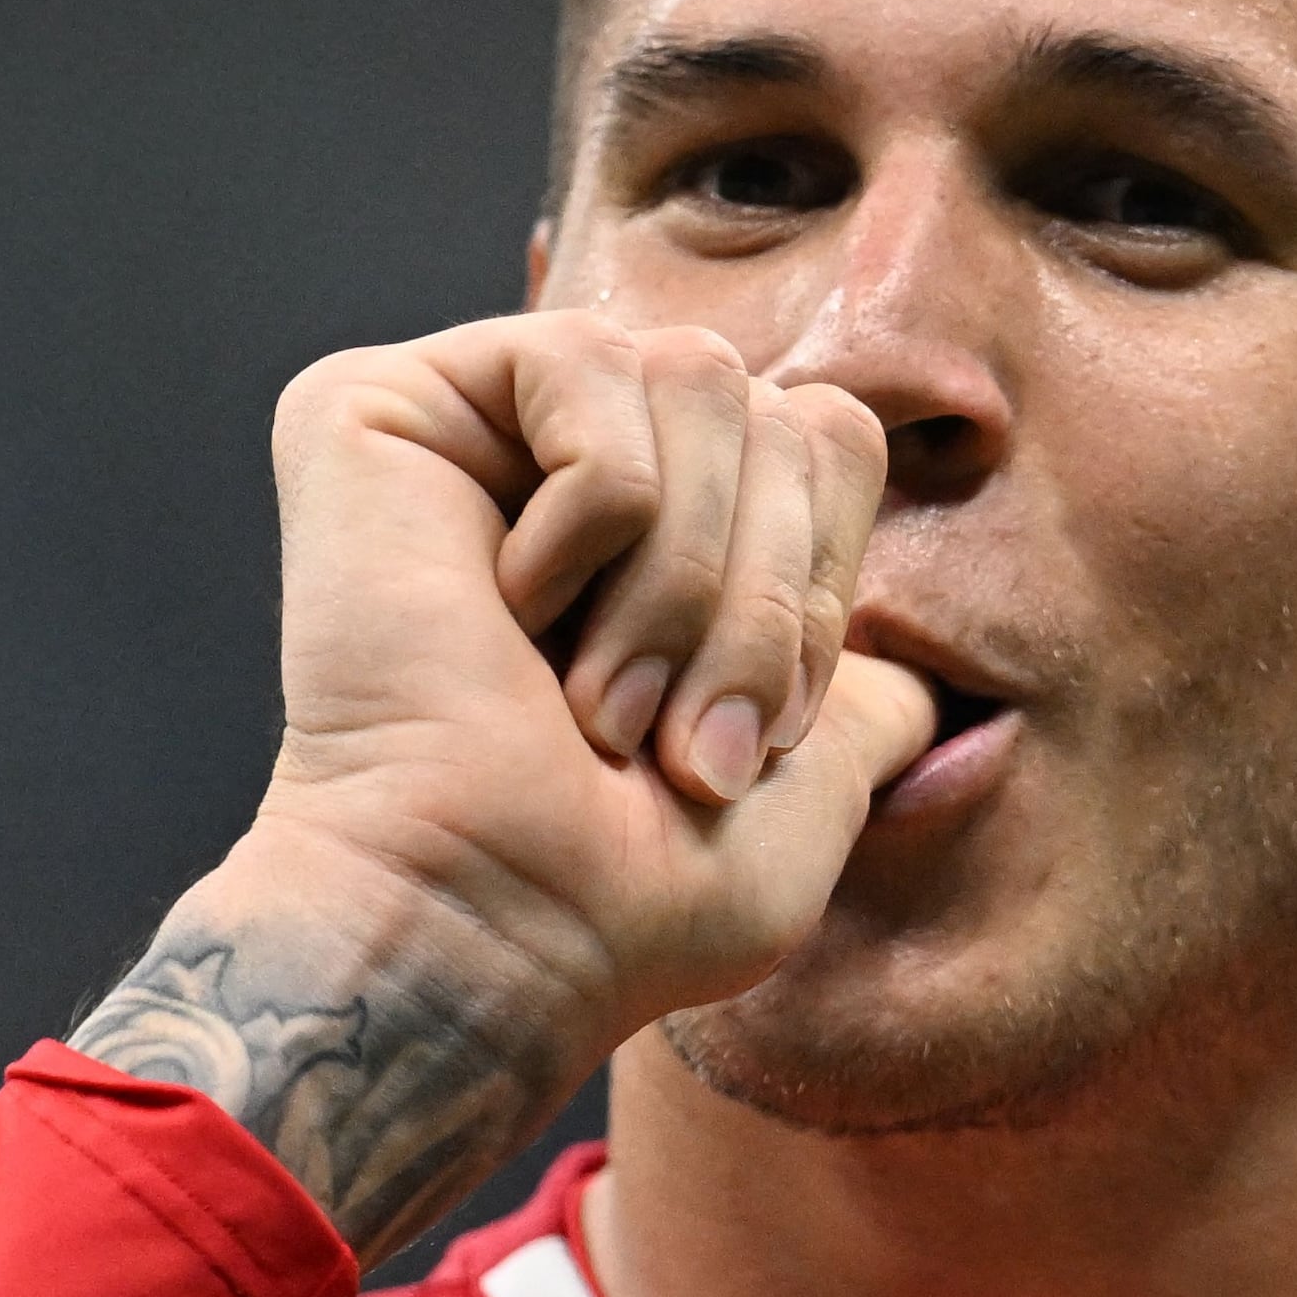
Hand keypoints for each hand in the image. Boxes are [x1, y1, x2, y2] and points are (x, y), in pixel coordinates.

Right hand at [73, 314, 934, 1259]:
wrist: (485, 929)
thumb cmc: (625, 902)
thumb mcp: (806, 801)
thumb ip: (865, 707)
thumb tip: (918, 691)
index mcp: (656, 534)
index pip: (827, 436)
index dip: (821, 582)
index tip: (759, 738)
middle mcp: (561, 458)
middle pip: (774, 404)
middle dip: (762, 593)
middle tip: (674, 744)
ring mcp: (470, 423)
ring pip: (695, 375)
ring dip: (681, 576)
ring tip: (598, 707)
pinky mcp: (378, 402)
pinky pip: (587, 368)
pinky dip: (593, 518)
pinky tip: (504, 613)